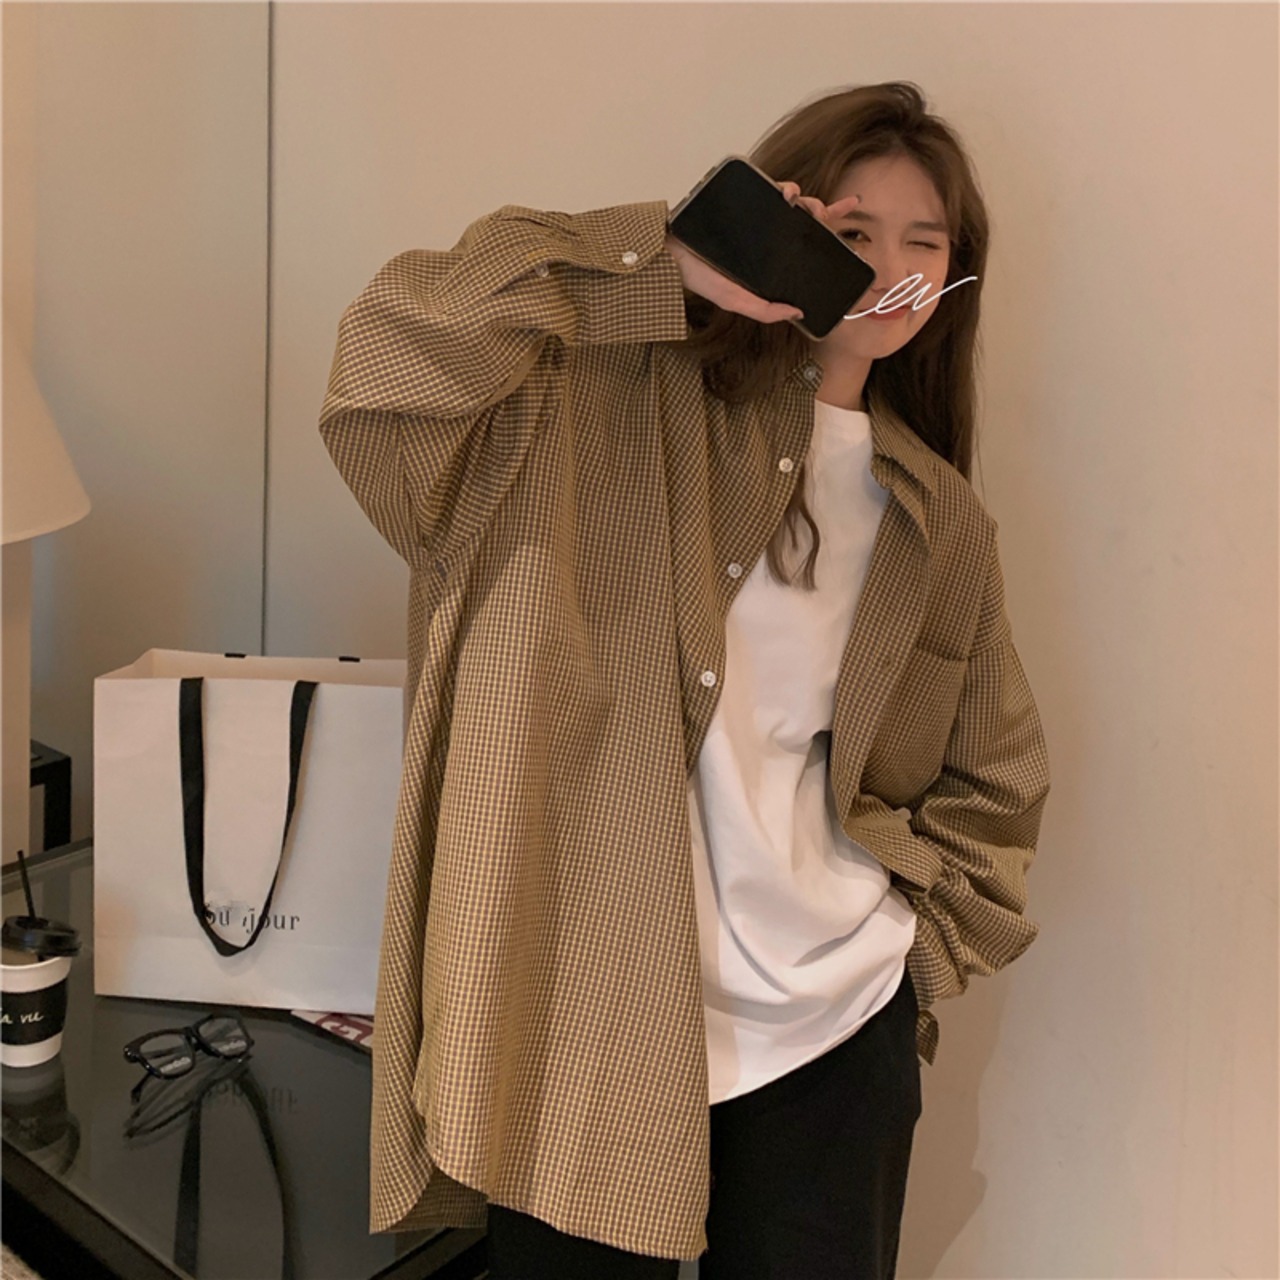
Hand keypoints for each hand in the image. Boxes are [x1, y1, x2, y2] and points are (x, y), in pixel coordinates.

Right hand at [664, 180, 860, 325]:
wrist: (670, 253)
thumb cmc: (700, 278)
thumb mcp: (736, 301)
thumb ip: (764, 310)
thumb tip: (798, 313)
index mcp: (772, 259)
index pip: (807, 246)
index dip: (831, 236)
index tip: (850, 229)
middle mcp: (769, 236)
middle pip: (806, 219)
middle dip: (822, 211)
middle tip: (823, 214)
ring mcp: (758, 215)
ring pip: (793, 200)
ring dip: (805, 198)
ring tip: (802, 203)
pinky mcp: (745, 199)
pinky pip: (771, 187)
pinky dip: (784, 187)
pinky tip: (787, 194)